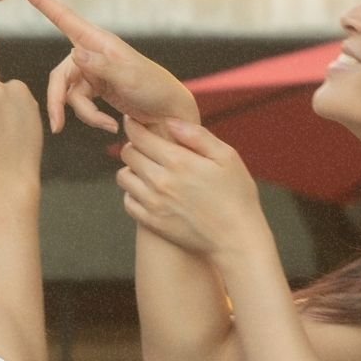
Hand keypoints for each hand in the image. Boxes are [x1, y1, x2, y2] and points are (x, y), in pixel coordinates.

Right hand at [23, 0, 198, 133]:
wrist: (171, 115)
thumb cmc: (156, 90)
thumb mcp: (131, 78)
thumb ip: (102, 67)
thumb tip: (74, 53)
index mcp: (100, 42)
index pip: (67, 20)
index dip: (45, 3)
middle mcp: (93, 54)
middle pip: (60, 75)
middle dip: (57, 101)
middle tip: (56, 126)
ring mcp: (93, 73)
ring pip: (69, 94)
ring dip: (84, 114)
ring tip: (107, 126)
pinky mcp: (97, 90)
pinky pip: (81, 104)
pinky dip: (92, 117)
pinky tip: (111, 126)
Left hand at [117, 116, 264, 256]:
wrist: (237, 239)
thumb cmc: (237, 195)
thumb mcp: (227, 157)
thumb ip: (197, 136)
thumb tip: (169, 121)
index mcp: (179, 161)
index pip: (139, 136)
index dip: (133, 125)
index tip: (135, 122)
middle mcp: (161, 181)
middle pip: (128, 154)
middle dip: (134, 145)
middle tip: (146, 145)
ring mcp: (154, 204)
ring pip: (124, 177)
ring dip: (132, 169)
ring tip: (147, 168)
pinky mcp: (152, 222)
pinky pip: (128, 201)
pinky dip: (133, 192)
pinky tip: (148, 190)